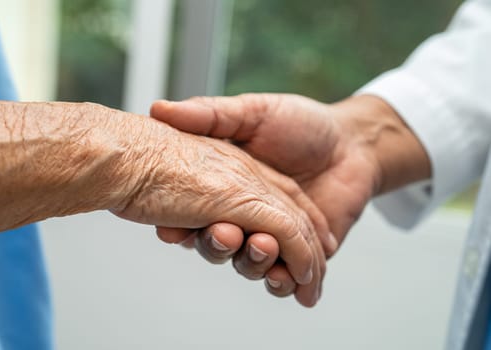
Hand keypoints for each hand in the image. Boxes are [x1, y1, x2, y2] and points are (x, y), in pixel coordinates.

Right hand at [110, 117, 328, 304]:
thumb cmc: (302, 122)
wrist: (352, 141)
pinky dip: (286, 281)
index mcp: (225, 187)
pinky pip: (286, 276)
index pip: (194, 214)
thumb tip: (159, 109)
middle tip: (226, 232)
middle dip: (218, 246)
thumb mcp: (251, 112)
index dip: (181, 227)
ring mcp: (271, 236)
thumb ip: (209, 114)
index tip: (172, 230)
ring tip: (264, 247)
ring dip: (253, 262)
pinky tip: (293, 279)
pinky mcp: (300, 254)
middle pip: (219, 245)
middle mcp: (243, 215)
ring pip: (250, 263)